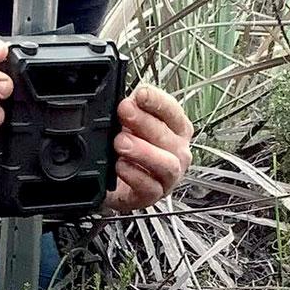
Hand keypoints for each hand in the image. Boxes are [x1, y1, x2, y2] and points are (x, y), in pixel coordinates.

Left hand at [105, 84, 192, 213]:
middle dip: (144, 122)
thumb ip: (130, 110)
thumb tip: (126, 100)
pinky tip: (120, 166)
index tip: (140, 94)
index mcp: (176, 128)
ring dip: (143, 151)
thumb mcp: (127, 124)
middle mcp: (177, 151)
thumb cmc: (126, 149)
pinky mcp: (154, 195)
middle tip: (124, 112)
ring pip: (167, 164)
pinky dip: (134, 175)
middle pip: (169, 136)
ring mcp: (169, 176)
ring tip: (120, 142)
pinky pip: (150, 187)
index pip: (173, 111)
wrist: (112, 182)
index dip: (157, 101)